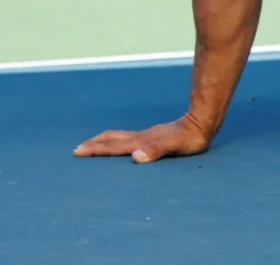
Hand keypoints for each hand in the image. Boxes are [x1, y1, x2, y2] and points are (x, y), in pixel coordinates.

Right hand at [74, 115, 212, 163]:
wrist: (201, 122)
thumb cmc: (189, 138)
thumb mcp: (174, 146)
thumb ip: (156, 150)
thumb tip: (136, 157)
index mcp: (141, 142)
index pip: (114, 147)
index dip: (96, 150)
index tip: (78, 152)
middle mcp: (141, 138)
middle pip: (112, 139)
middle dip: (94, 145)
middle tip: (78, 149)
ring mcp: (147, 136)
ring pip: (119, 137)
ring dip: (104, 141)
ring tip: (93, 144)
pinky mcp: (154, 136)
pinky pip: (130, 139)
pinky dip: (118, 141)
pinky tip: (124, 145)